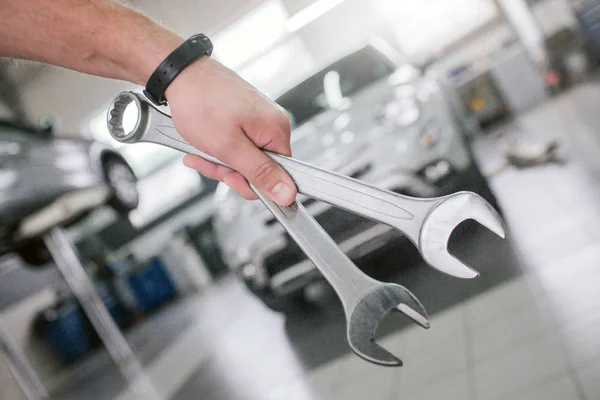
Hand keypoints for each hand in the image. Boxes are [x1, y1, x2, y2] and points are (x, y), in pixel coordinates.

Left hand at [165, 57, 296, 205]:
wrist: (180, 75)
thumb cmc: (201, 103)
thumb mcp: (229, 147)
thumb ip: (260, 173)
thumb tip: (287, 194)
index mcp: (277, 130)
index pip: (279, 175)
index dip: (252, 182)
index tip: (229, 177)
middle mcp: (273, 123)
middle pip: (260, 167)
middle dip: (231, 170)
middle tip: (211, 160)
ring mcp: (259, 119)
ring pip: (245, 158)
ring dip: (221, 160)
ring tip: (202, 150)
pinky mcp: (246, 117)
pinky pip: (238, 144)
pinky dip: (219, 148)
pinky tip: (203, 144)